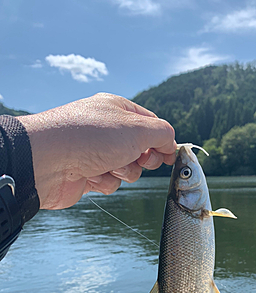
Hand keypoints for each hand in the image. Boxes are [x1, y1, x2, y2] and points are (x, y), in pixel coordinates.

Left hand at [17, 93, 176, 209]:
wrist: (48, 160)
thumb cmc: (91, 137)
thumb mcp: (137, 129)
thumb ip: (163, 134)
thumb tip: (171, 143)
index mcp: (118, 110)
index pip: (151, 124)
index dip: (163, 140)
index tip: (170, 155)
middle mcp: (107, 130)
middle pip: (142, 148)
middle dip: (143, 158)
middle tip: (138, 158)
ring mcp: (96, 152)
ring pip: (128, 168)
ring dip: (124, 171)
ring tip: (107, 165)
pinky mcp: (87, 174)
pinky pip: (110, 182)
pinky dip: (105, 181)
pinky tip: (91, 175)